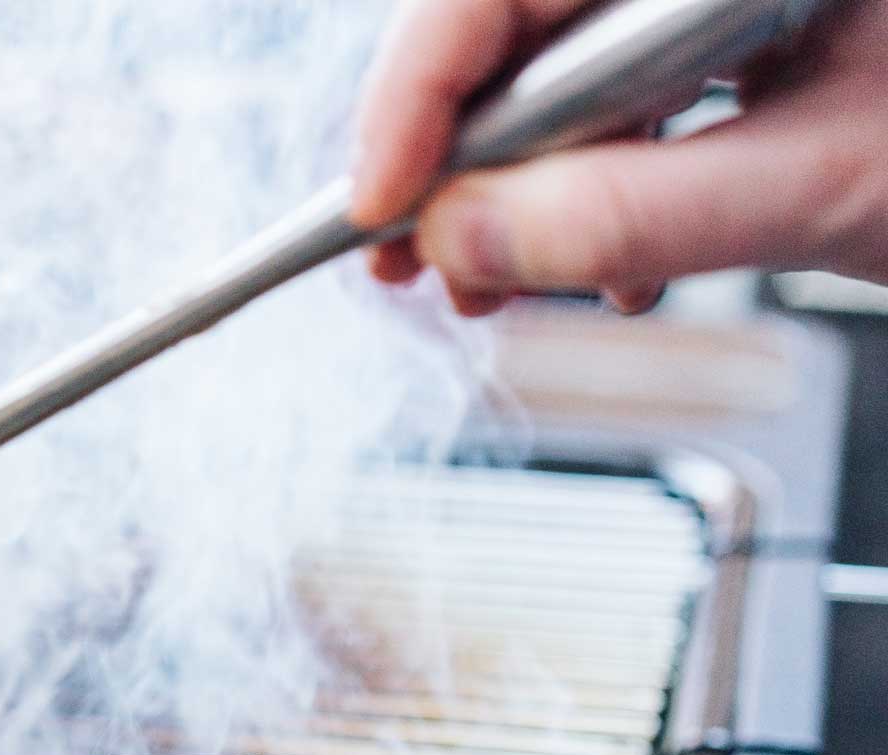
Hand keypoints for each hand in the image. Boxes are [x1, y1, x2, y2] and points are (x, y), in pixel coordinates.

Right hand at [350, 0, 887, 314]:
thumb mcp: (828, 186)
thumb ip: (636, 214)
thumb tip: (466, 239)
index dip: (419, 91)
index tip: (373, 204)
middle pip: (524, 19)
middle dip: (461, 151)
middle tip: (414, 258)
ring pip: (564, 60)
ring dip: (521, 183)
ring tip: (504, 280)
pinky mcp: (744, 27)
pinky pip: (627, 85)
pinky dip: (598, 180)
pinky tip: (615, 254)